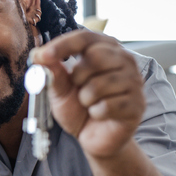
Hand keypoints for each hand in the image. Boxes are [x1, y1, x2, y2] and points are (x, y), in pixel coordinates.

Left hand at [31, 30, 145, 158]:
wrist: (94, 137)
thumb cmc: (79, 109)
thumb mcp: (60, 90)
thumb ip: (52, 73)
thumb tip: (38, 55)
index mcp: (105, 49)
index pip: (84, 38)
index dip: (62, 45)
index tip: (40, 57)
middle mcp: (124, 60)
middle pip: (95, 56)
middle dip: (78, 77)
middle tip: (79, 89)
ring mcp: (134, 81)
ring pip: (100, 84)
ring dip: (86, 99)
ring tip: (90, 104)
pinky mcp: (137, 104)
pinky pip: (107, 106)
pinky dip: (96, 113)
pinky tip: (100, 115)